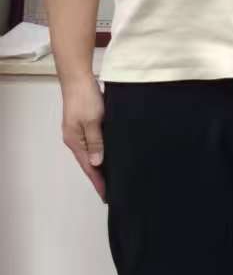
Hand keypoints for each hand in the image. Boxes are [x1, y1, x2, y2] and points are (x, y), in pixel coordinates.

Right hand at [60, 73, 105, 200]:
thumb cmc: (85, 99)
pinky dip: (103, 151)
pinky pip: (96, 143)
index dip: (98, 181)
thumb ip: (95, 141)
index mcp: (75, 141)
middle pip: (90, 163)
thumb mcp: (92, 121)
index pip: (89, 167)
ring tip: (115, 176)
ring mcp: (80, 132)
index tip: (107, 195)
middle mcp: (76, 139)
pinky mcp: (87, 124)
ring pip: (93, 153)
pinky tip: (112, 154)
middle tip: (114, 190)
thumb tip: (97, 163)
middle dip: (100, 177)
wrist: (79, 79)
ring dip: (102, 165)